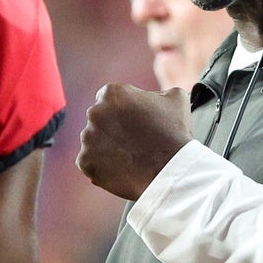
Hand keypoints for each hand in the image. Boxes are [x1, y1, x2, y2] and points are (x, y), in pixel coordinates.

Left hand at [76, 85, 190, 200]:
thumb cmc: (174, 134)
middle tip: (132, 141)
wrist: (170, 170)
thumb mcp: (176, 99)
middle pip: (99, 119)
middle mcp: (95, 112)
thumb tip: (156, 96)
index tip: (132, 122)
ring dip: (106, 148)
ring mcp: (88, 138)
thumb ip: (160, 92)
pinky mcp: (85, 162)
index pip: (109, 98)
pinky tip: (121, 168)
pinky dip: (102, 166)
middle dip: (112, 128)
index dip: (122, 111)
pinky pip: (89, 163)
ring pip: (94, 142)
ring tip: (129, 157)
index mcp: (112, 93)